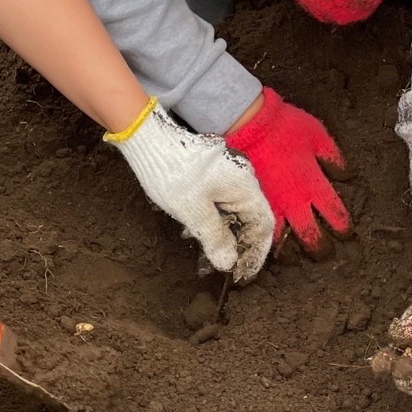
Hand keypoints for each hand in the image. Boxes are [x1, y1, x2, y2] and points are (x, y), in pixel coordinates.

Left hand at [106, 100, 274, 281]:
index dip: (255, 252)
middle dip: (236, 246)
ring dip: (221, 234)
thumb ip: (215, 239)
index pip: (263, 225)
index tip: (242, 273)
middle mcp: (242, 179)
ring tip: (202, 253)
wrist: (148, 137)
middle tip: (220, 267)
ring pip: (232, 212)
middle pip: (249, 219)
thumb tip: (228, 263)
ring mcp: (227, 174)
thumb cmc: (172, 172)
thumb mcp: (192, 212)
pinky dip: (211, 219)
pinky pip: (220, 202)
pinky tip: (192, 230)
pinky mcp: (213, 173)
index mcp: (244, 186)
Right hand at [223, 88, 350, 251]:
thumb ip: (333, 157)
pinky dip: (264, 240)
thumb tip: (347, 174)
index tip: (344, 232)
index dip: (342, 226)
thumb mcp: (318, 135)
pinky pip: (258, 230)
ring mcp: (269, 206)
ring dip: (290, 253)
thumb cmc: (284, 125)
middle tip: (323, 253)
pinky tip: (267, 243)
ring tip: (293, 257)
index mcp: (313, 184)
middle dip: (320, 249)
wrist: (248, 123)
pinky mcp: (249, 204)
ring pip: (282, 242)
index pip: (334, 214)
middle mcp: (293, 201)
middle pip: (311, 236)